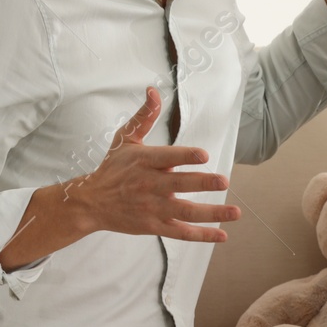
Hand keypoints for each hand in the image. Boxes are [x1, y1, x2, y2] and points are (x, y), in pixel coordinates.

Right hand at [64, 87, 237, 241]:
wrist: (91, 202)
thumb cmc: (112, 168)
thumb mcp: (125, 139)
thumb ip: (144, 117)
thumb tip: (154, 91)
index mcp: (144, 161)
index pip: (167, 158)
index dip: (185, 157)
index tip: (203, 155)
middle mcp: (150, 185)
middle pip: (179, 185)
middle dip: (202, 183)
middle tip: (223, 181)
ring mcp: (153, 208)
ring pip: (185, 212)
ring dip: (212, 213)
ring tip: (235, 212)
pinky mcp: (154, 226)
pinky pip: (181, 233)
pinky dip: (202, 235)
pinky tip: (222, 235)